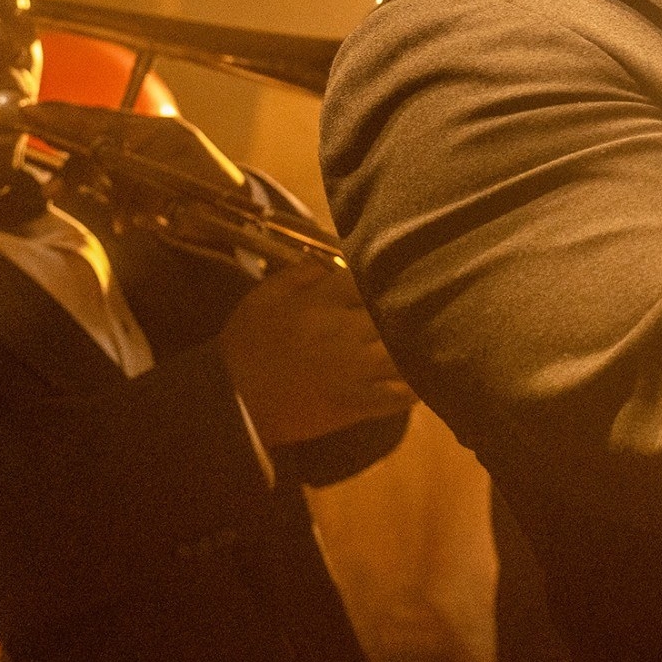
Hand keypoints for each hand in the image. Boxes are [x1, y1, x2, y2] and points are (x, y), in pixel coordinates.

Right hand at [216, 261, 413, 452]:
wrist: (230, 401)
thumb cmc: (245, 345)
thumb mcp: (262, 298)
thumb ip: (300, 274)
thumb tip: (336, 258)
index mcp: (322, 302)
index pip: (372, 280)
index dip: (390, 280)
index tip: (401, 282)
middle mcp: (344, 331)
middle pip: (396, 314)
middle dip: (413, 312)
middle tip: (430, 311)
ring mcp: (352, 369)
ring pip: (404, 353)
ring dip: (418, 349)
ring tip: (432, 344)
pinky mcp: (354, 403)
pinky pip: (399, 396)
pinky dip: (415, 388)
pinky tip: (421, 380)